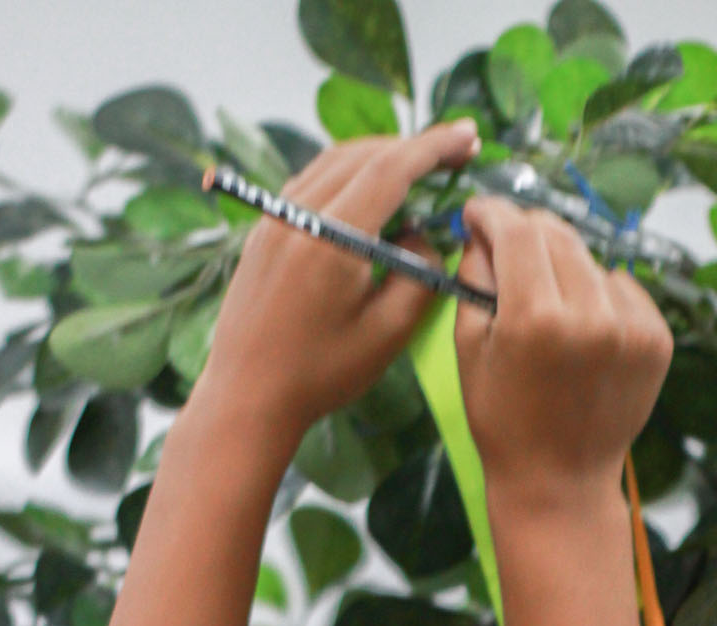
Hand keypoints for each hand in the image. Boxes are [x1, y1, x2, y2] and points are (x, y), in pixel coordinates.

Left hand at [198, 122, 480, 447]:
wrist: (247, 397)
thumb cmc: (319, 376)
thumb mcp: (387, 335)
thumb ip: (419, 277)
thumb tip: (422, 235)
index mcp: (331, 239)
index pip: (391, 169)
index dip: (435, 146)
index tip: (469, 136)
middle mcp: (298, 215)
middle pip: (363, 154)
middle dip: (413, 146)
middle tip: (455, 152)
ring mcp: (274, 218)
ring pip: (334, 161)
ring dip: (380, 154)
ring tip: (418, 165)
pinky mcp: (263, 230)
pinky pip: (310, 181)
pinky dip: (347, 172)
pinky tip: (367, 189)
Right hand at [454, 196, 673, 502]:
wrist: (560, 483)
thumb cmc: (504, 424)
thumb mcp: (469, 353)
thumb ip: (474, 282)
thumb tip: (482, 233)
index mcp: (534, 320)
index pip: (517, 232)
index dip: (493, 213)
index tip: (478, 212)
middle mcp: (589, 316)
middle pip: (556, 237)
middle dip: (526, 234)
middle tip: (508, 249)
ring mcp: (630, 327)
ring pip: (589, 260)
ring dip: (563, 268)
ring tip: (546, 303)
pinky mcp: (657, 339)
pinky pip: (622, 288)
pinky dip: (599, 295)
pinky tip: (583, 328)